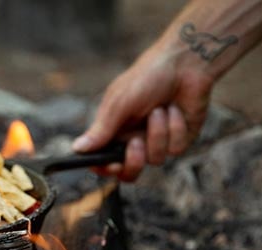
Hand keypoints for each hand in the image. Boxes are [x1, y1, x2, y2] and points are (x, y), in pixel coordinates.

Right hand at [72, 44, 214, 180]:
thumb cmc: (146, 77)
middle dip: (133, 161)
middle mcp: (134, 140)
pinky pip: (175, 149)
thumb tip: (77, 148)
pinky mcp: (179, 140)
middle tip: (136, 143)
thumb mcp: (119, 103)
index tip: (110, 164)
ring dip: (158, 132)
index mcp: (114, 131)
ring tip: (159, 108)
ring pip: (155, 160)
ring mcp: (157, 142)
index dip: (104, 168)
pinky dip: (175, 128)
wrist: (184, 64)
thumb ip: (101, 129)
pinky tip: (175, 109)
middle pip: (129, 172)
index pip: (103, 160)